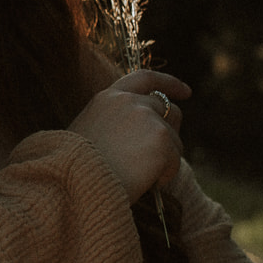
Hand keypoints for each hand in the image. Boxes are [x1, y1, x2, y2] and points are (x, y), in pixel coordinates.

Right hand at [67, 69, 189, 197]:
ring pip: (175, 141)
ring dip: (165, 160)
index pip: (145, 78)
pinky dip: (164, 176)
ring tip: (140, 177)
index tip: (186, 92)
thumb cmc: (78, 170)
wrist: (76, 185)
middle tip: (166, 156)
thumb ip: (117, 123)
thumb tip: (146, 135)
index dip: (169, 84)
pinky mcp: (161, 138)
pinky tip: (143, 183)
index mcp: (108, 98)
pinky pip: (175, 161)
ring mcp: (147, 117)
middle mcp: (129, 101)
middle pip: (170, 110)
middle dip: (172, 132)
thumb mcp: (91, 133)